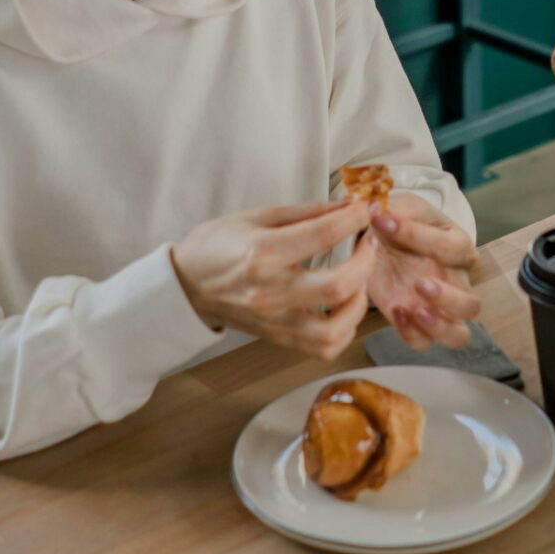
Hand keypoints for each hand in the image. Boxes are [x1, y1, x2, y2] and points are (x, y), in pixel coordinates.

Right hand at [171, 201, 374, 360]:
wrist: (186, 285)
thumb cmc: (218, 246)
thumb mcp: (258, 216)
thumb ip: (307, 212)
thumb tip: (348, 206)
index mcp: (262, 252)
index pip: (322, 235)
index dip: (353, 219)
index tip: (364, 210)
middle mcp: (270, 290)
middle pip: (337, 285)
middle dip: (366, 261)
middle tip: (368, 245)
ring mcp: (274, 320)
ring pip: (335, 328)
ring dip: (359, 302)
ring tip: (359, 280)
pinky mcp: (278, 338)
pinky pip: (324, 347)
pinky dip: (344, 329)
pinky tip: (343, 306)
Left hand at [356, 196, 481, 350]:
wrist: (379, 243)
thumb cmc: (399, 224)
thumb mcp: (400, 206)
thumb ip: (396, 208)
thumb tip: (381, 210)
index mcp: (457, 246)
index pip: (451, 247)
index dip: (417, 235)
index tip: (383, 222)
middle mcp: (456, 281)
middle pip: (471, 305)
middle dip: (448, 298)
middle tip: (420, 283)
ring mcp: (439, 309)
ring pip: (459, 334)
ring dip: (440, 326)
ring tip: (416, 311)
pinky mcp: (417, 324)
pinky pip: (425, 343)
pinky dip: (412, 334)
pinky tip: (396, 312)